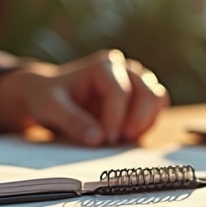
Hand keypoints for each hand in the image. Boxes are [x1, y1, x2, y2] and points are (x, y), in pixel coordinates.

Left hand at [0, 50, 168, 144]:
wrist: (48, 96)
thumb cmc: (48, 97)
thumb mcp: (50, 107)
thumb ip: (72, 121)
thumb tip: (98, 139)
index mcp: (103, 65)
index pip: (120, 91)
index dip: (115, 118)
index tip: (104, 139)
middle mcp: (123, 68)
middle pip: (147, 90)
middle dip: (137, 119)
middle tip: (118, 141)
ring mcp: (134, 81)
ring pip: (157, 96)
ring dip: (146, 121)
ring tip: (125, 139)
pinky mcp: (138, 97)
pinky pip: (156, 107)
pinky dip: (149, 122)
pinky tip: (130, 136)